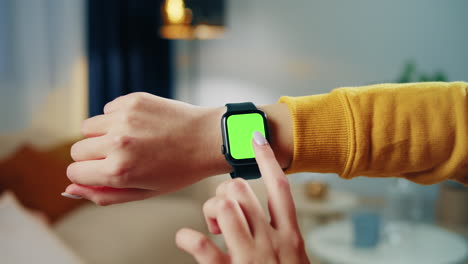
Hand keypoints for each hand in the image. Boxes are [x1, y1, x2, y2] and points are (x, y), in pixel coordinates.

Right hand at [63, 92, 228, 204]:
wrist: (208, 138)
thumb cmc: (179, 170)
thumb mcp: (145, 192)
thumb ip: (105, 194)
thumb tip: (70, 188)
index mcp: (118, 171)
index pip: (74, 171)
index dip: (86, 174)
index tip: (101, 172)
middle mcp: (117, 143)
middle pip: (77, 149)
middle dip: (91, 156)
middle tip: (119, 157)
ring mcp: (124, 118)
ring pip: (88, 127)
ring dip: (102, 135)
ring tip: (129, 140)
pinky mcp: (132, 100)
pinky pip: (107, 110)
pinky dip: (117, 118)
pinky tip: (141, 125)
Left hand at [175, 131, 308, 263]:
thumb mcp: (298, 259)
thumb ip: (286, 241)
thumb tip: (271, 227)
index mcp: (291, 238)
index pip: (280, 188)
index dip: (267, 159)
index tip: (255, 137)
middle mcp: (272, 242)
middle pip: (243, 190)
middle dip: (225, 190)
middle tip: (222, 206)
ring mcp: (251, 257)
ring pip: (224, 207)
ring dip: (210, 210)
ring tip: (212, 225)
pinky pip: (202, 245)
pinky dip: (187, 237)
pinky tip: (186, 239)